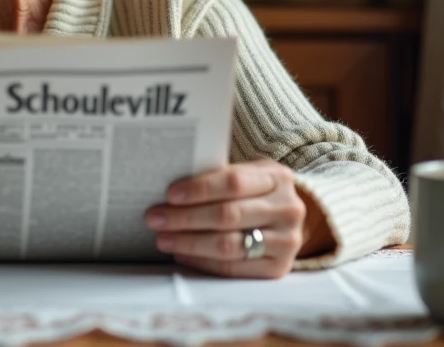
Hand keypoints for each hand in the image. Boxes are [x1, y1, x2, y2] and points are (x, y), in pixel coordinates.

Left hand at [145, 160, 329, 278]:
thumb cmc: (256, 191)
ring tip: (164, 239)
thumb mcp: (248, 174)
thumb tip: (171, 190)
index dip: (199, 189)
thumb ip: (219, 177)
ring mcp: (287, 241)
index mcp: (277, 178)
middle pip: (228, 215)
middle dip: (186, 218)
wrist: (287, 218)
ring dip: (189, 242)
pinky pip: (234, 267)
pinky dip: (203, 262)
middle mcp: (287, 209)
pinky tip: (183, 255)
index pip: (233, 182)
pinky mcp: (279, 268)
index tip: (170, 194)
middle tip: (155, 218)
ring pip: (229, 245)